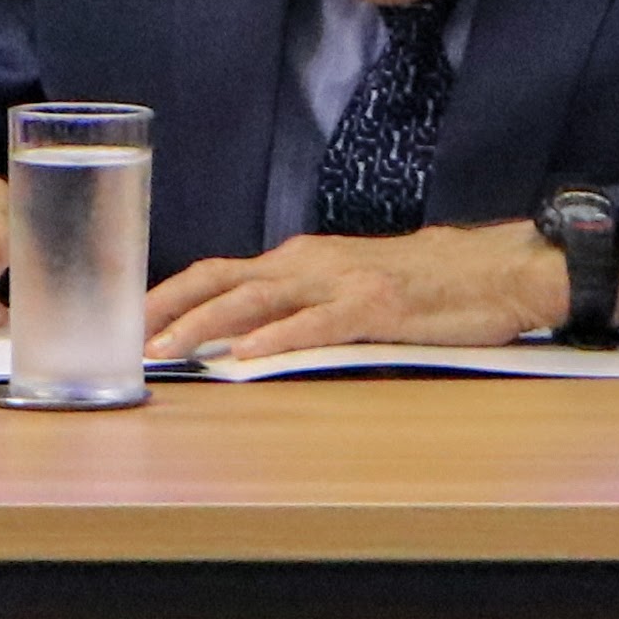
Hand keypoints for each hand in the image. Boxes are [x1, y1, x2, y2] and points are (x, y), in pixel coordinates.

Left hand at [146, 224, 575, 362]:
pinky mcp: (374, 307)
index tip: (125, 323)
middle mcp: (310, 263)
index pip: (217, 274)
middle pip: (219, 278)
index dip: (166, 296)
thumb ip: (302, 309)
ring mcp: (341, 282)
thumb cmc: (427, 286)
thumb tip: (247, 342)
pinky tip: (247, 357)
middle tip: (122, 337)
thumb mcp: (350, 291)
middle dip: (164, 307)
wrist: (496, 269)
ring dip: (205, 325)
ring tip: (167, 349)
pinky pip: (314, 324)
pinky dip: (276, 339)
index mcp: (300, 261)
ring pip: (255, 299)